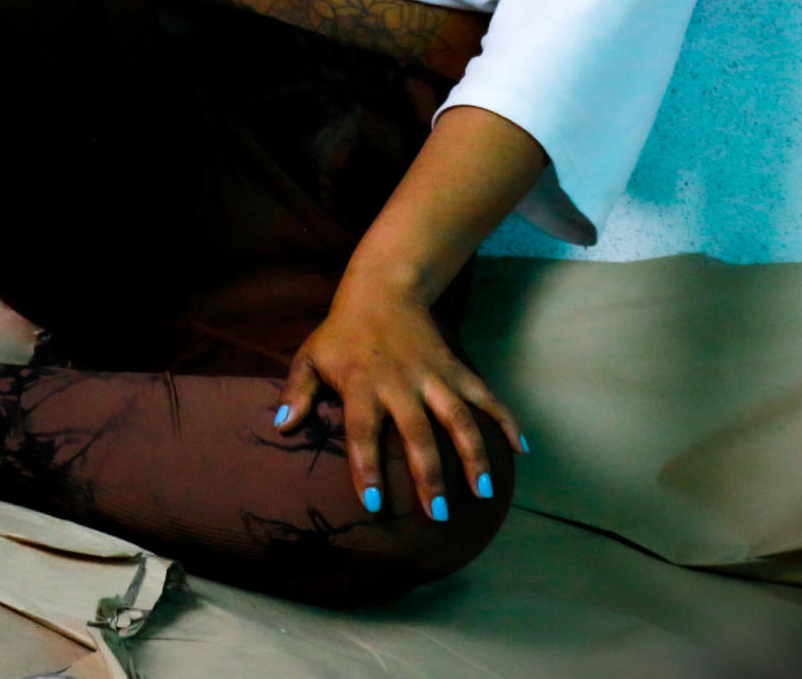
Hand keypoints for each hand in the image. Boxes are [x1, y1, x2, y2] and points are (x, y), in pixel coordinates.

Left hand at [273, 269, 523, 520]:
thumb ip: (296, 391)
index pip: (363, 432)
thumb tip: (281, 426)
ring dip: (473, 455)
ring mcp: (432, 375)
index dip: (367, 468)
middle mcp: (400, 382)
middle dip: (429, 475)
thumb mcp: (311, 355)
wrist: (383, 288)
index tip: (375, 505)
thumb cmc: (342, 330)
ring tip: (483, 492)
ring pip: (457, 417)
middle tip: (438, 515)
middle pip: (417, 433)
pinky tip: (520, 448)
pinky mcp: (454, 368)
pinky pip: (483, 395)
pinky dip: (504, 418)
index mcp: (361, 384)